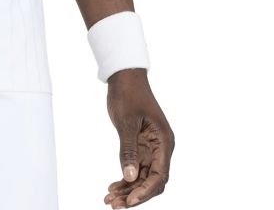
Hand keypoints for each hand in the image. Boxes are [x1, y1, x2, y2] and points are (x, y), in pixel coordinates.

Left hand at [102, 68, 173, 207]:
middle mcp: (161, 148)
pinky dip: (125, 178)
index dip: (144, 191)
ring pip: (143, 177)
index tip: (128, 201)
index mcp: (164, 141)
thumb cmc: (128, 94)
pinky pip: (136, 168)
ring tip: (109, 199)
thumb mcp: (126, 122)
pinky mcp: (141, 146)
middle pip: (152, 181)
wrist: (124, 76)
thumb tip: (131, 177)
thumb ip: (129, 150)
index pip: (159, 176)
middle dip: (134, 194)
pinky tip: (112, 186)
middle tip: (114, 204)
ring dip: (127, 189)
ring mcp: (151, 148)